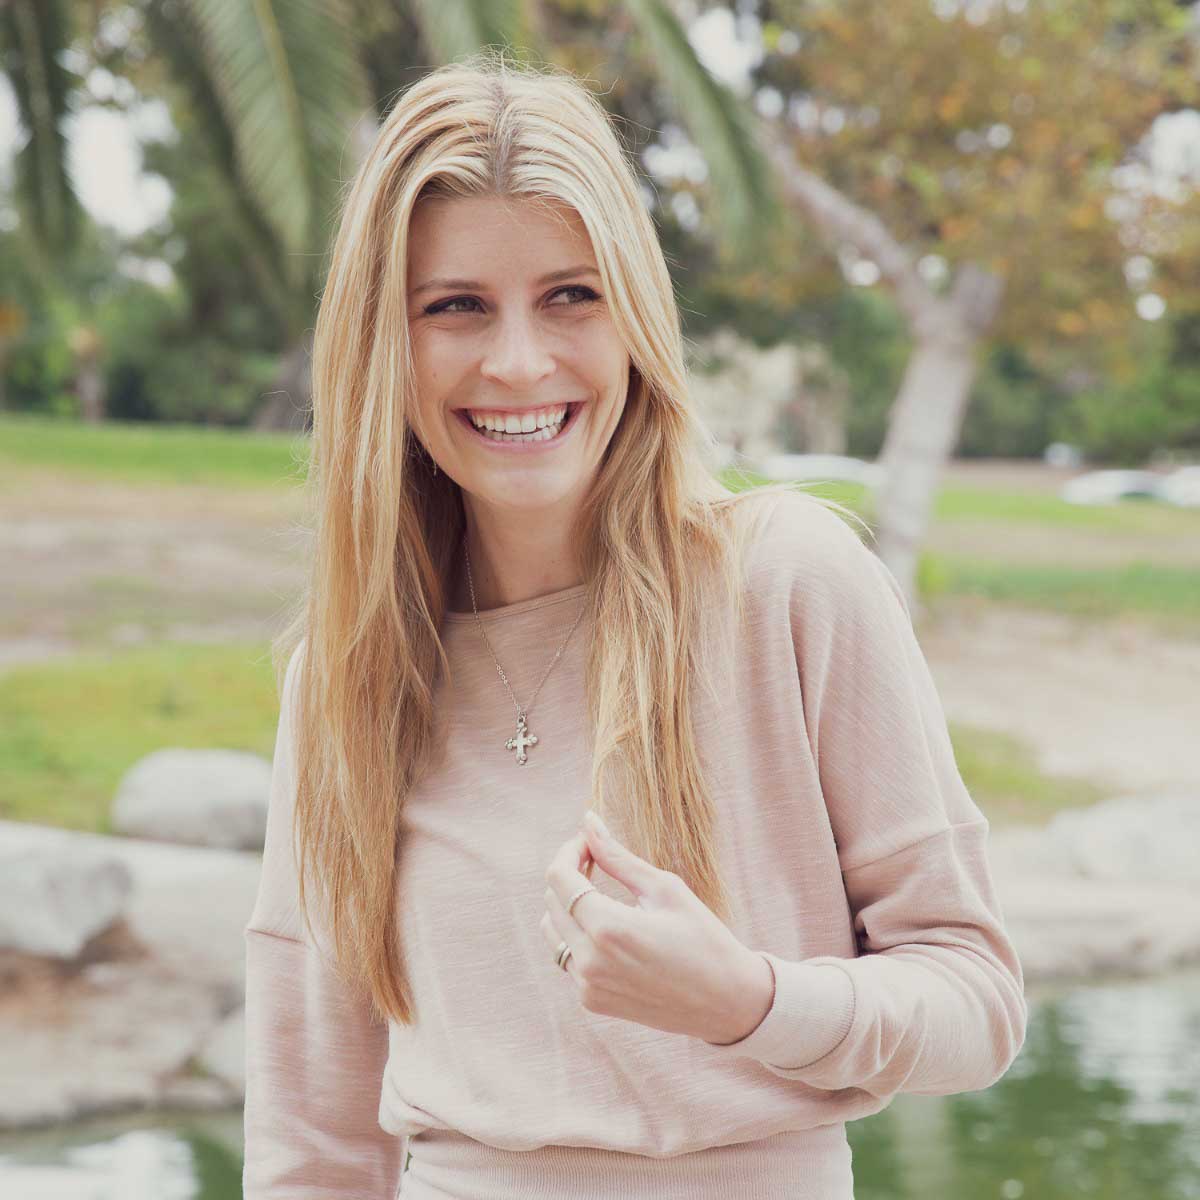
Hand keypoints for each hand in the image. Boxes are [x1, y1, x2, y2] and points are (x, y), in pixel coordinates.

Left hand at [539, 809, 774, 1044]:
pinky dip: (577, 935)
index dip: (569, 851)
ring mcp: (588, 985)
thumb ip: (619, 857)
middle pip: (551, 901)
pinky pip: (568, 957)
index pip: (559, 877)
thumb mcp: (665, 889)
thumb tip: (589, 822)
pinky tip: (607, 926)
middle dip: (568, 873)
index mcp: (608, 928)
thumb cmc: (704, 938)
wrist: (727, 1003)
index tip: (589, 842)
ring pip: (552, 931)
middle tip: (596, 859)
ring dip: (567, 905)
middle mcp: (590, 960)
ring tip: (598, 890)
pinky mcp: (592, 1001)